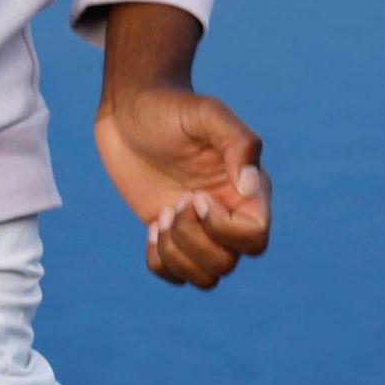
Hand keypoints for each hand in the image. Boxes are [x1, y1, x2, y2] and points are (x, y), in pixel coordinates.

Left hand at [93, 3, 270, 289]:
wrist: (129, 108)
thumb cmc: (169, 107)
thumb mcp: (206, 114)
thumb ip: (239, 142)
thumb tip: (250, 187)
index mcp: (247, 190)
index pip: (256, 238)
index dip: (224, 230)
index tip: (195, 197)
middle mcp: (227, 213)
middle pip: (228, 263)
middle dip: (194, 240)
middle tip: (174, 203)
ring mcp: (197, 227)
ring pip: (206, 277)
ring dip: (177, 255)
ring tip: (161, 218)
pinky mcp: (169, 232)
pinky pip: (174, 275)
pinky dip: (161, 263)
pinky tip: (151, 229)